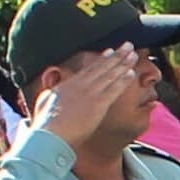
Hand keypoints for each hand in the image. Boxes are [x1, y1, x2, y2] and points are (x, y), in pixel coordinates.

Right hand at [39, 46, 154, 148]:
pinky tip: (131, 73)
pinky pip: (114, 90)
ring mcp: (91, 94)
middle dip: (117, 56)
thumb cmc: (46, 122)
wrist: (51, 133)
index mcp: (70, 83)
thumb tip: (51, 88)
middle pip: (103, 67)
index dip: (102, 59)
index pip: (89, 69)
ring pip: (111, 75)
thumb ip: (51, 91)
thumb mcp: (45, 100)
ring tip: (133, 55)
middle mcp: (82, 85)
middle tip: (128, 46)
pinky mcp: (98, 105)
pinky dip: (123, 81)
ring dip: (124, 64)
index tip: (111, 51)